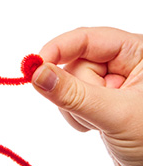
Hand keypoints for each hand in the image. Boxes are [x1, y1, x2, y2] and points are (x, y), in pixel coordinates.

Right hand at [32, 27, 142, 165]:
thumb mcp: (115, 114)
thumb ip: (74, 94)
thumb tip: (37, 74)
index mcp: (137, 53)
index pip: (88, 39)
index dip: (58, 50)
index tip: (34, 66)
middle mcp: (124, 63)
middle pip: (75, 63)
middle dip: (76, 91)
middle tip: (92, 113)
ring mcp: (111, 83)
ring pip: (69, 83)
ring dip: (76, 107)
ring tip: (100, 123)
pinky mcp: (100, 101)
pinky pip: (71, 99)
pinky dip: (75, 115)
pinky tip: (95, 127)